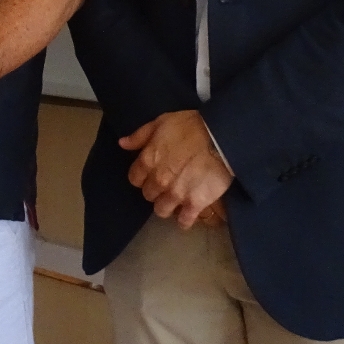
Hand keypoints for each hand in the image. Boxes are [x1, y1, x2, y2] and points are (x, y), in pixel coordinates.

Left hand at [119, 110, 232, 227]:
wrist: (220, 137)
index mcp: (148, 161)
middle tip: (168, 184)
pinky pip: (184, 221)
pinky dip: (185, 220)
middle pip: (148, 195)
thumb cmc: (190, 126)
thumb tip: (122, 144)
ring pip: (162, 211)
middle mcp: (158, 181)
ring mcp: (176, 195)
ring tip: (177, 199)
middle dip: (156, 190)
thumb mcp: (161, 122)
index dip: (143, 176)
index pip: (135, 179)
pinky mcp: (194, 204)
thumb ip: (140, 136)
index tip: (151, 174)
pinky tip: (189, 213)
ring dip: (168, 206)